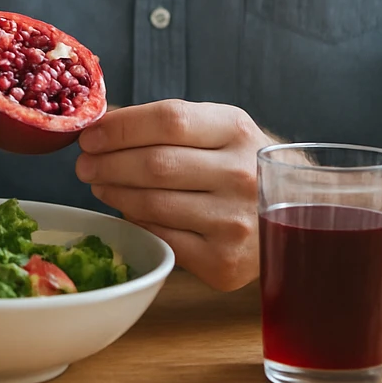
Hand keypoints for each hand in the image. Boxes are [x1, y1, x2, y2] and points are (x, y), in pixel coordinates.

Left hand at [75, 100, 274, 290]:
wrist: (297, 216)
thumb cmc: (239, 164)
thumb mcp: (217, 129)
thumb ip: (166, 124)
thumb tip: (100, 122)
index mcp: (237, 130)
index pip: (169, 120)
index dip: (120, 126)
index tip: (90, 133)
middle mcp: (241, 176)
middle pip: (155, 164)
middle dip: (106, 162)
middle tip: (84, 163)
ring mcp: (235, 222)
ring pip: (151, 204)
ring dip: (113, 192)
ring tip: (99, 183)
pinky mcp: (224, 262)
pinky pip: (161, 236)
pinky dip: (136, 221)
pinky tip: (129, 209)